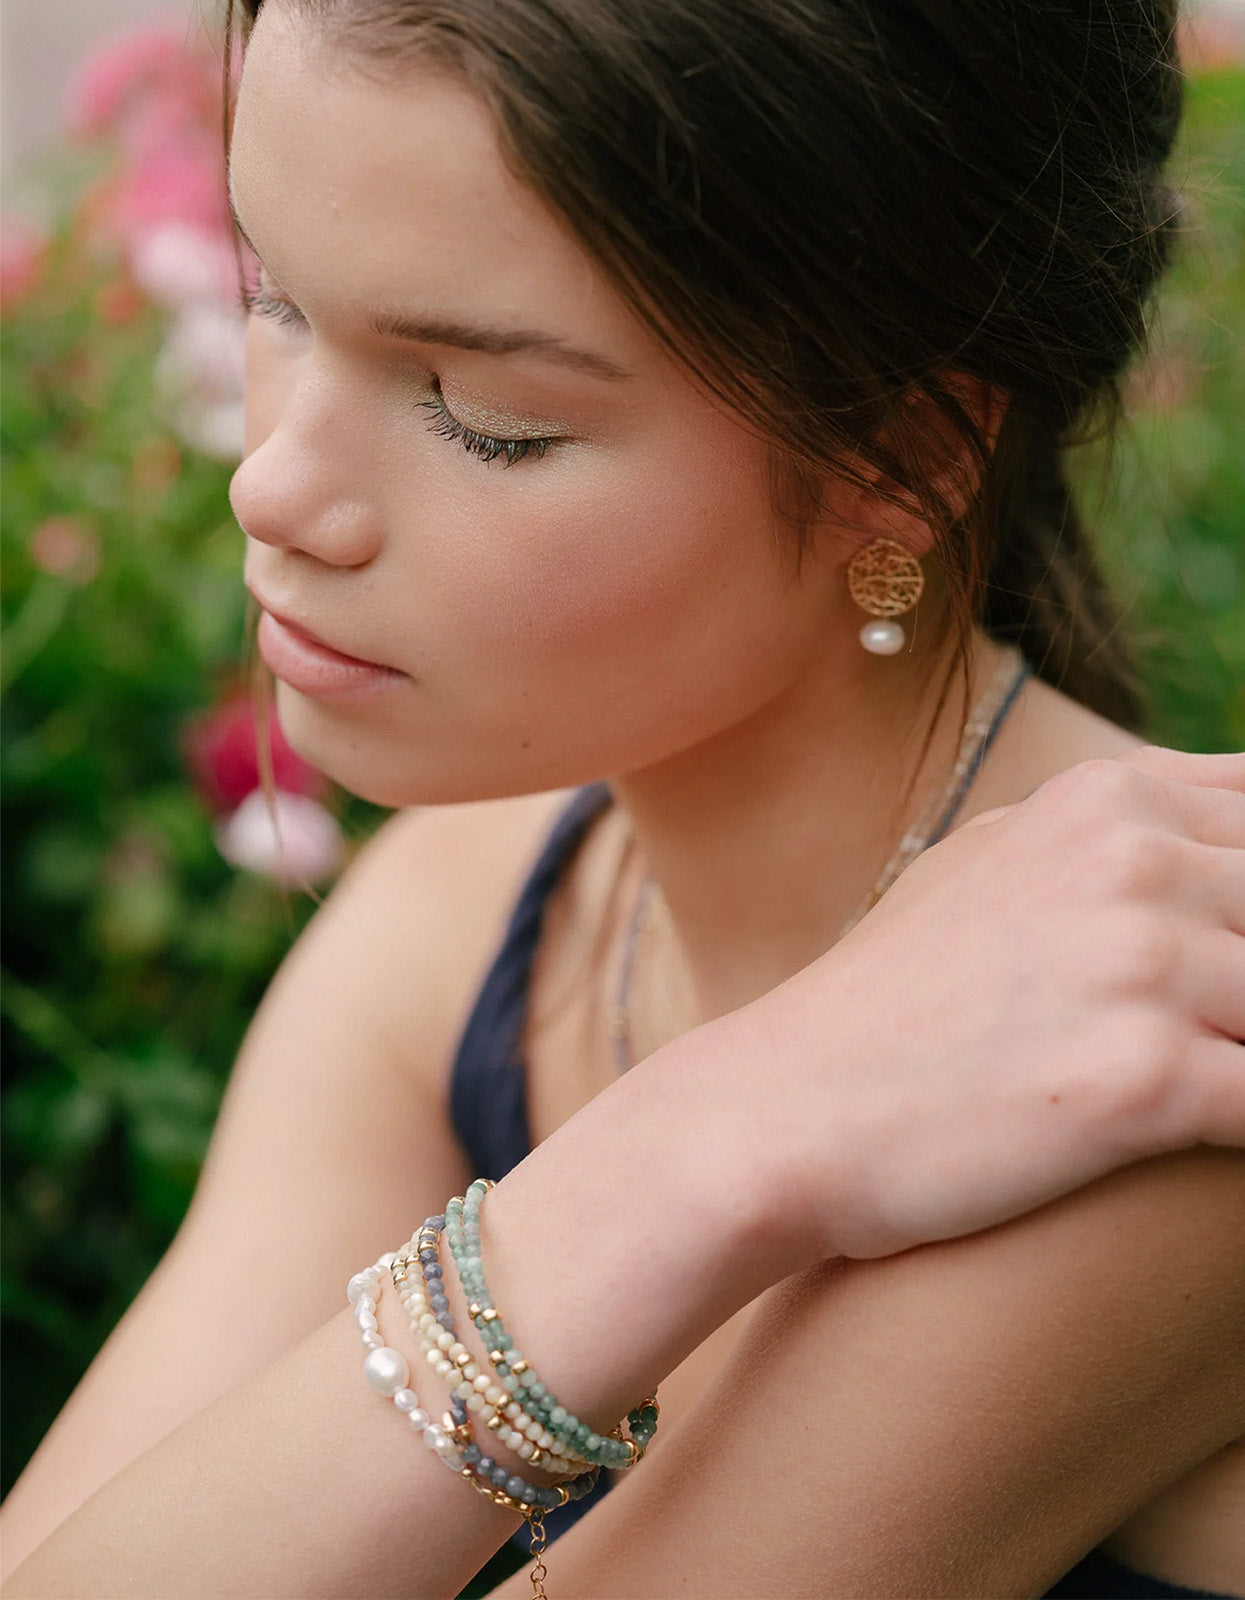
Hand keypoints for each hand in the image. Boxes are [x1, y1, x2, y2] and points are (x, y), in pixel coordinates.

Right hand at [740, 748, 1244, 1261]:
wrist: (792, 1106)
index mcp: (1105, 799)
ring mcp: (1140, 965)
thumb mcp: (991, 858)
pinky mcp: (1145, 1079)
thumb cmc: (894, 996)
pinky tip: (1201, 1132)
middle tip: (1208, 1022)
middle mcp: (1132, 862)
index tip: (1222, 958)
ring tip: (1192, 1076)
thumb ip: (1110, 827)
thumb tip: (1221, 818)